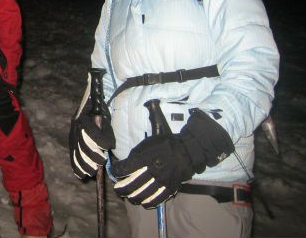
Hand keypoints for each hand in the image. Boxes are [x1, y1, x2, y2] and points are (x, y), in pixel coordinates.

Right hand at [69, 111, 114, 178]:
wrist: (89, 108)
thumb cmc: (101, 115)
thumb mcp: (105, 119)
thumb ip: (106, 131)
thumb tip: (108, 147)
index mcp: (84, 117)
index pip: (91, 132)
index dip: (100, 141)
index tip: (109, 146)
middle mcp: (75, 127)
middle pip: (82, 146)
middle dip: (93, 156)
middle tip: (102, 161)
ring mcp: (72, 137)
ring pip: (76, 154)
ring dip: (85, 165)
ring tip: (93, 171)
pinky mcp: (71, 145)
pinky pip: (72, 158)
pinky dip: (77, 168)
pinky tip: (82, 175)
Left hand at [111, 109, 233, 208]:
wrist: (190, 151)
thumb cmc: (170, 141)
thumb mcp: (158, 128)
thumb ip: (150, 119)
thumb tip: (149, 102)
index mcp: (146, 155)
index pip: (124, 168)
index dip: (116, 171)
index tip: (115, 170)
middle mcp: (152, 170)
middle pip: (130, 185)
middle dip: (121, 188)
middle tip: (118, 188)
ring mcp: (161, 181)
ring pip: (141, 194)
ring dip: (131, 197)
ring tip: (127, 196)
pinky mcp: (169, 188)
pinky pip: (155, 199)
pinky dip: (147, 202)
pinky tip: (142, 201)